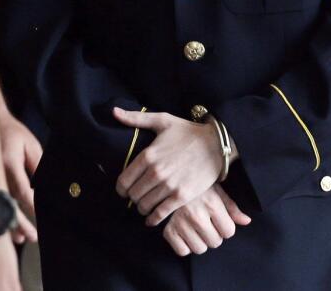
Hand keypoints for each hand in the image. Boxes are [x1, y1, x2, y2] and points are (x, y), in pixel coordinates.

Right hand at [0, 110, 41, 243]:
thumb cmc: (14, 134)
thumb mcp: (31, 146)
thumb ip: (38, 166)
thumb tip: (45, 188)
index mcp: (8, 162)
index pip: (22, 190)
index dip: (32, 206)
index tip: (41, 216)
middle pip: (8, 204)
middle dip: (21, 223)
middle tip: (33, 236)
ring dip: (10, 225)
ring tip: (22, 238)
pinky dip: (1, 217)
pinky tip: (8, 229)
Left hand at [113, 107, 226, 224]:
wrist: (217, 144)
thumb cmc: (189, 132)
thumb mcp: (162, 120)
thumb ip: (136, 118)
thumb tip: (114, 111)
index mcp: (148, 155)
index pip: (123, 181)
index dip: (121, 189)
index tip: (124, 190)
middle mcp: (156, 172)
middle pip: (133, 195)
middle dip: (132, 198)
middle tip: (137, 197)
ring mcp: (169, 185)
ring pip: (144, 206)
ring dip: (142, 208)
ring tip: (145, 205)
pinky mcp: (182, 196)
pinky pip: (160, 214)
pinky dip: (153, 219)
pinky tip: (151, 219)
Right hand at [162, 185, 251, 256]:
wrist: (168, 181)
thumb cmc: (196, 187)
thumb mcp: (216, 191)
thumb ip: (231, 208)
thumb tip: (247, 221)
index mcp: (211, 203)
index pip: (229, 232)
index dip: (225, 227)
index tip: (218, 219)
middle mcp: (196, 215)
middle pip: (215, 242)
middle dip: (213, 234)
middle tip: (205, 222)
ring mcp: (181, 223)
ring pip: (200, 249)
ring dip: (199, 241)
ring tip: (194, 227)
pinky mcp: (168, 231)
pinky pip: (183, 252)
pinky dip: (184, 245)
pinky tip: (183, 232)